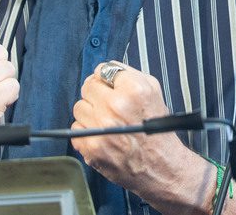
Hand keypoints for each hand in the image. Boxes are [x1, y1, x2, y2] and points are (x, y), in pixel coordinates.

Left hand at [72, 62, 221, 214]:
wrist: (160, 166)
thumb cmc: (157, 131)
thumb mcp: (154, 92)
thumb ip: (130, 75)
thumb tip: (106, 70)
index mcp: (134, 90)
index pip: (103, 69)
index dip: (107, 79)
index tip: (110, 86)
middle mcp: (116, 106)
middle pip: (88, 86)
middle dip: (97, 93)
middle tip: (107, 104)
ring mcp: (101, 127)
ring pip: (79, 107)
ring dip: (90, 113)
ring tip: (105, 121)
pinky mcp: (91, 147)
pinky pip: (75, 128)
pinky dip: (85, 131)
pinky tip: (101, 135)